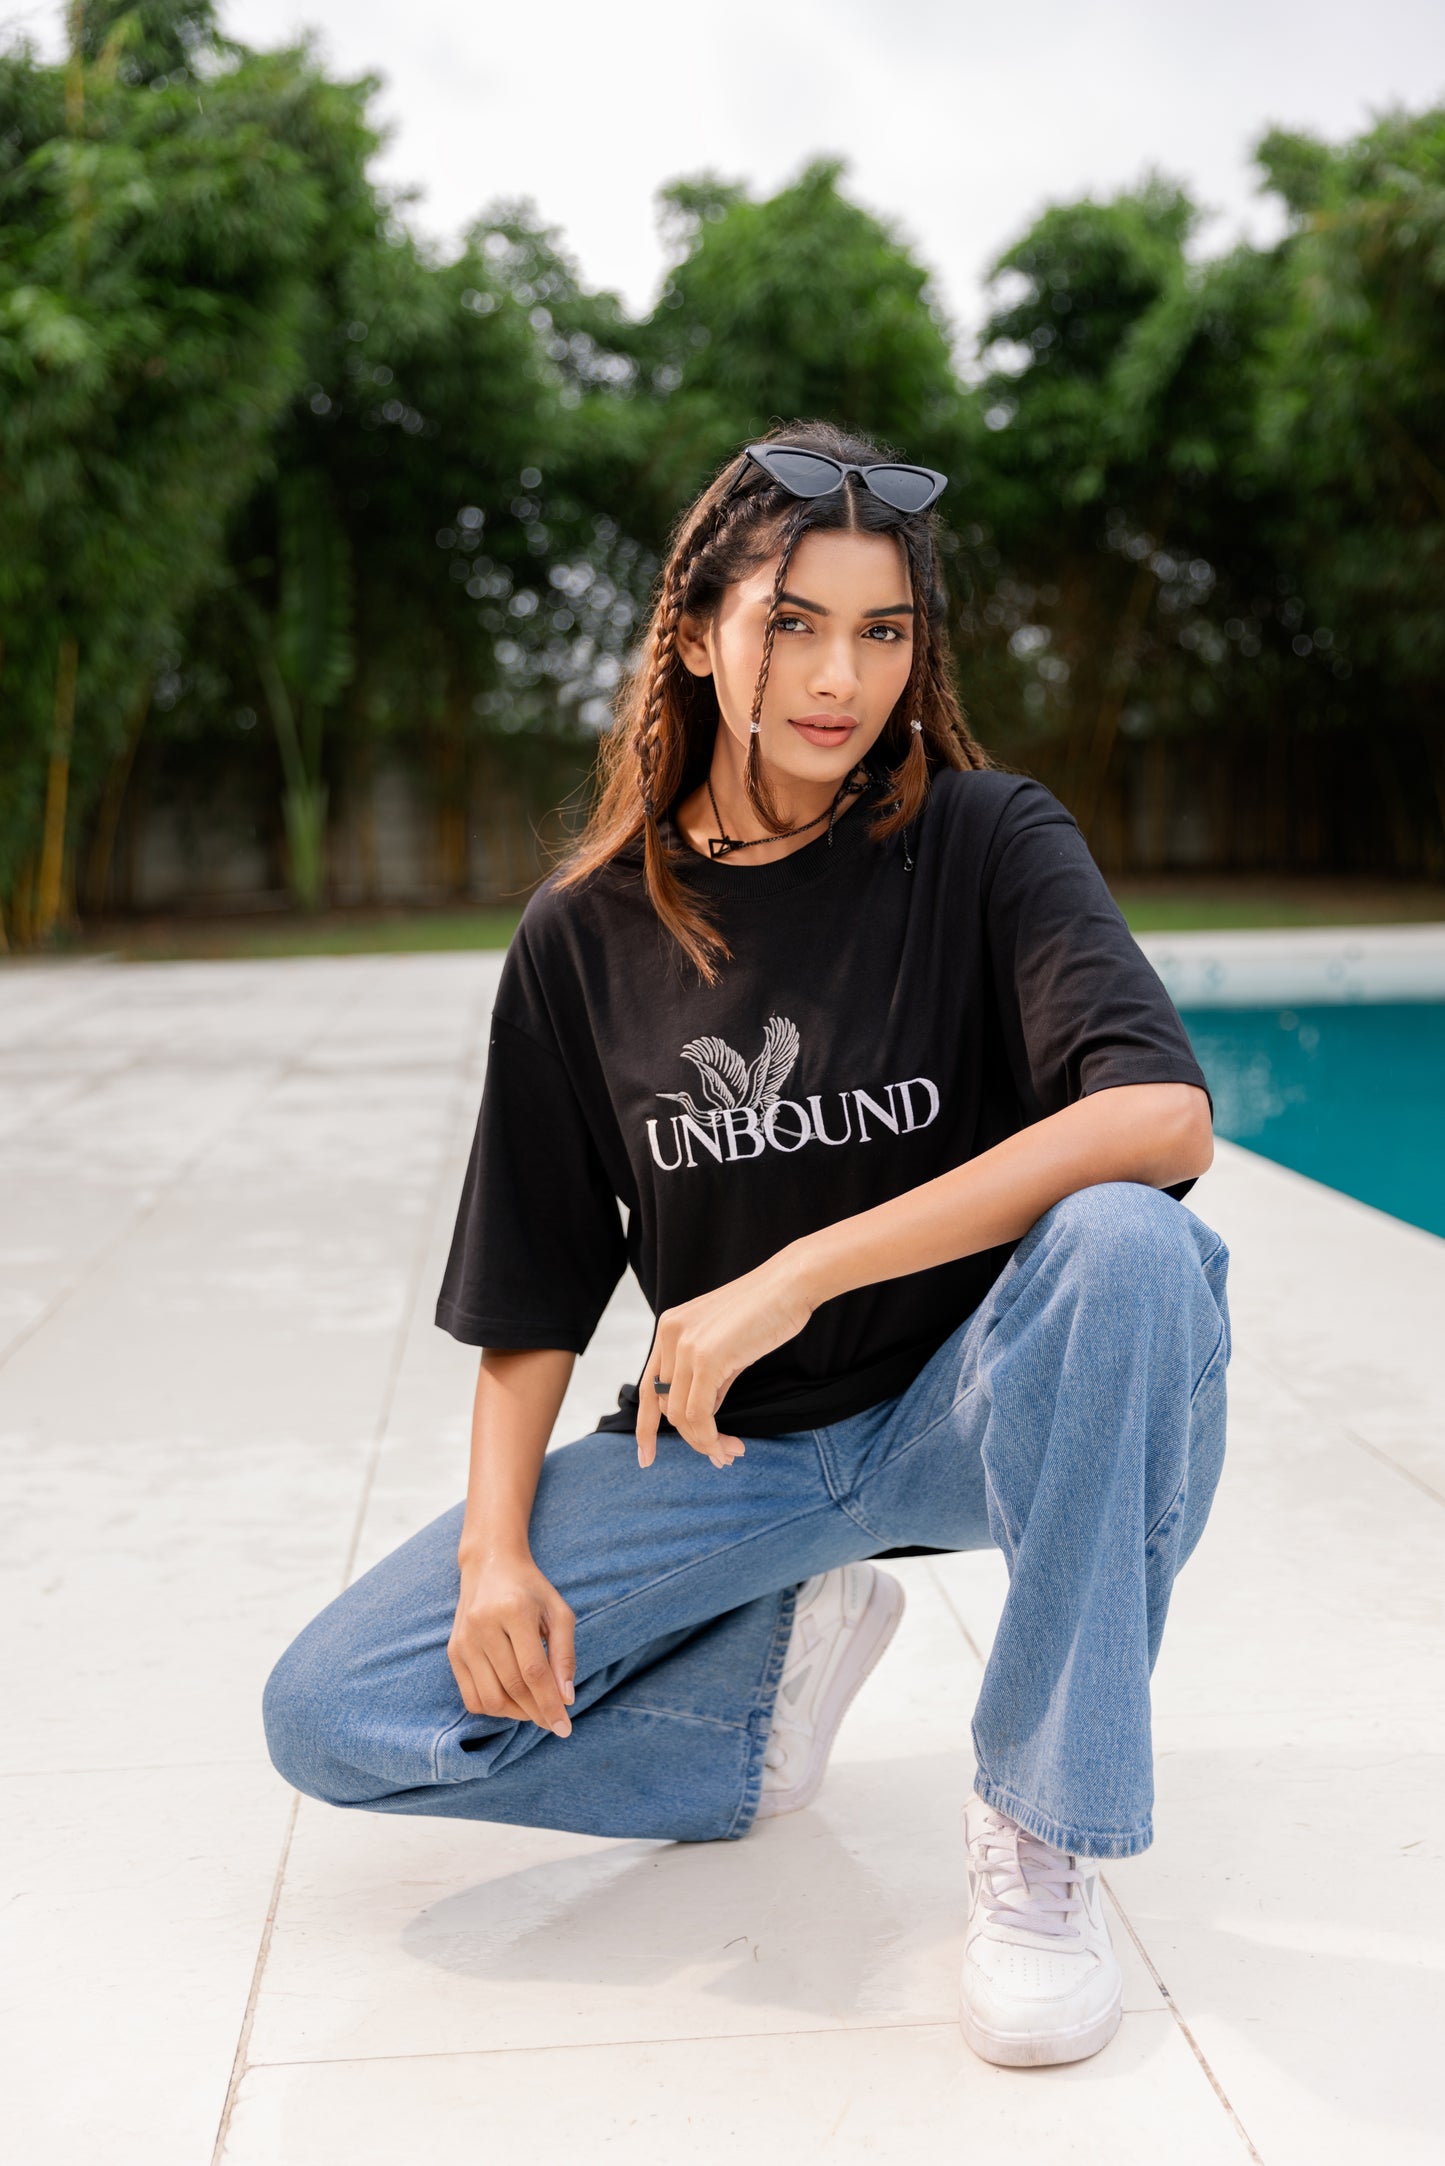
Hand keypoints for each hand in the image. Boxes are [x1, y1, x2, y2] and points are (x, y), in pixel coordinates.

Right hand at [448, 1549, 575, 1737]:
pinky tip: (511, 1701)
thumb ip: (565, 1654)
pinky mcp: (453, 1651)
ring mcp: (463, 1640)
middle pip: (513, 1687)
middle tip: (555, 1721)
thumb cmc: (531, 1589)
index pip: (533, 1672)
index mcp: (514, 1610)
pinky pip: (471, 1697)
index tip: (566, 1727)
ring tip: (535, 1708)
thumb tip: (566, 1699)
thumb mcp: (559, 1612)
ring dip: (517, 1714)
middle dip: (538, 1712)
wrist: (490, 1564)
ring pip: (490, 1698)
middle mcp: (483, 1625)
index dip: (550, 1704)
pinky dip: (494, 1708)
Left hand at [636, 1244, 815, 1470]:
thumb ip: (707, 1378)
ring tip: (730, 1452)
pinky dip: (710, 1437)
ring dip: (704, 1442)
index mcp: (669, 1328)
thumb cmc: (766, 1313)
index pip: (648, 1387)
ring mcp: (686, 1345)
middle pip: (664, 1406)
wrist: (790, 1285)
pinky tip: (729, 1445)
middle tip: (720, 1456)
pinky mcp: (706, 1357)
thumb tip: (702, 1418)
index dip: (645, 1426)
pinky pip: (699, 1413)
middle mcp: (669, 1335)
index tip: (646, 1457)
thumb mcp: (725, 1346)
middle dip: (691, 1438)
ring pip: (680, 1414)